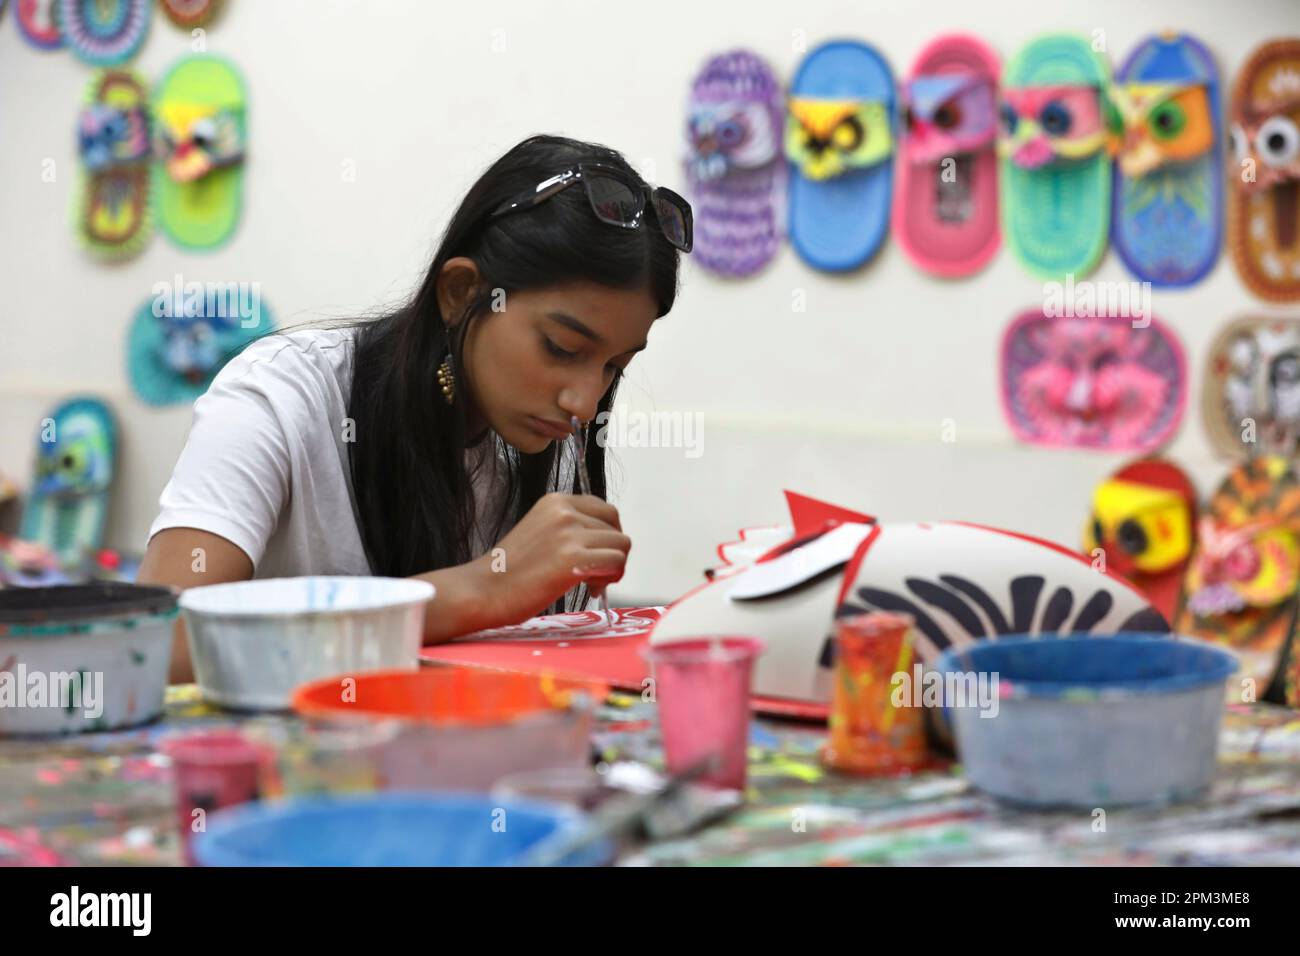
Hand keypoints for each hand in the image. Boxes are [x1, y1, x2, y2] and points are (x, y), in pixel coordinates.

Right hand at [483, 492, 629, 621]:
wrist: (481, 590)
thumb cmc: (509, 570)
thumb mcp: (541, 531)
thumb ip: (570, 529)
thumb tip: (610, 542)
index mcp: (556, 501)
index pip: (605, 511)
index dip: (607, 536)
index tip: (593, 557)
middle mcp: (564, 510)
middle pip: (616, 528)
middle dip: (611, 553)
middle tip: (593, 574)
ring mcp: (569, 532)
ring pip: (621, 546)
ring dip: (612, 568)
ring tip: (588, 582)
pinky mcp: (573, 558)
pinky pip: (616, 563)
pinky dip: (609, 578)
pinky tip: (588, 588)